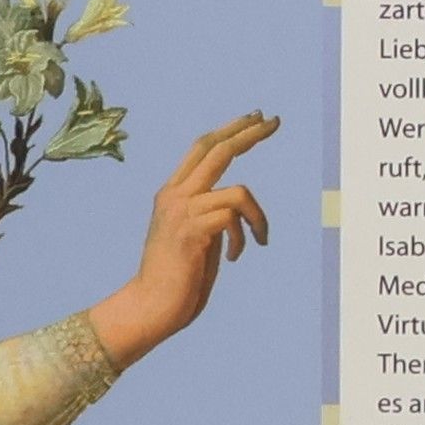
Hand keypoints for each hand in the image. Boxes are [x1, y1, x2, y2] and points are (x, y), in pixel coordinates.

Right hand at [88, 111, 277, 367]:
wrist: (151, 306)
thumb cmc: (177, 280)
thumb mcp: (196, 238)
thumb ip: (211, 216)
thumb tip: (236, 206)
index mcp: (173, 194)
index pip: (203, 148)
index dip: (230, 130)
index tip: (255, 118)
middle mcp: (174, 195)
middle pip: (217, 149)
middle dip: (249, 133)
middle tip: (274, 121)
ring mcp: (181, 211)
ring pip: (238, 191)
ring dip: (259, 217)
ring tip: (260, 238)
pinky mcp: (191, 230)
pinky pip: (234, 218)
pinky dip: (244, 238)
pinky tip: (236, 258)